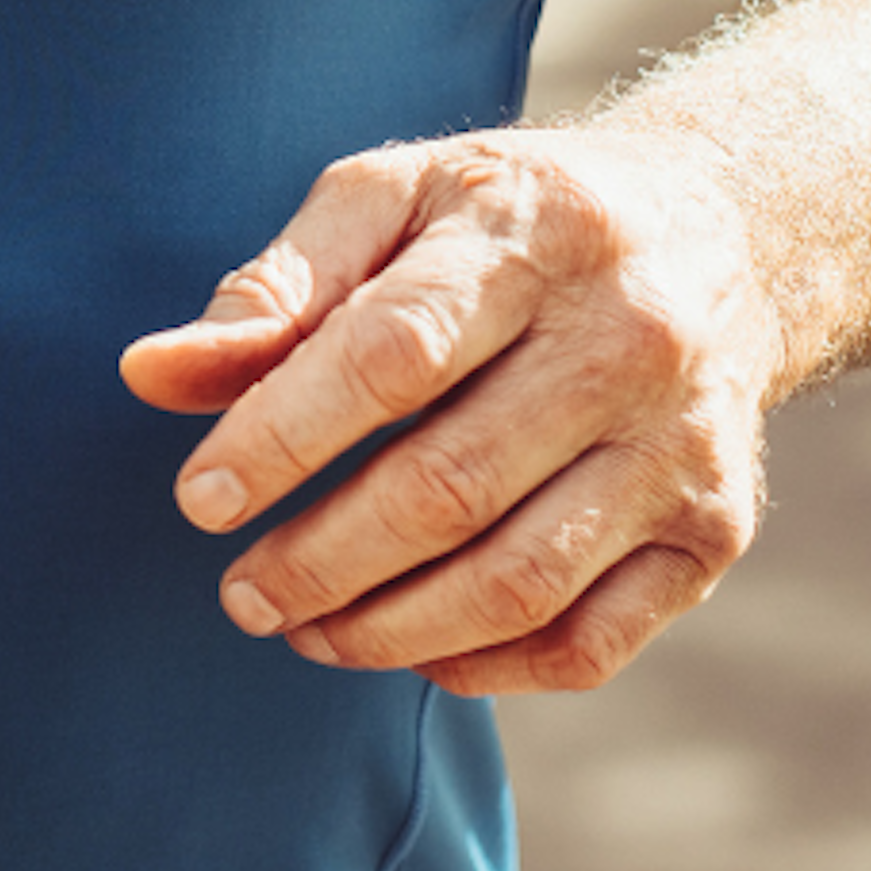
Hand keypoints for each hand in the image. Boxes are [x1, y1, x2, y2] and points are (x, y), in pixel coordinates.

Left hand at [118, 125, 780, 695]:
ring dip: (389, 631)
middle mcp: (626, 339)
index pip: (390, 355)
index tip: (198, 498)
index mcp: (530, 235)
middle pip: (450, 486)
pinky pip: (591, 641)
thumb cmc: (507, 219)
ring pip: (519, 581)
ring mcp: (683, 445)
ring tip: (304, 631)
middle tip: (241, 594)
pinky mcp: (717, 529)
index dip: (281, 437)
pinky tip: (414, 648)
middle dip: (320, 560)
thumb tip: (149, 375)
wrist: (720, 233)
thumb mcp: (390, 200)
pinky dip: (488, 669)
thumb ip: (274, 288)